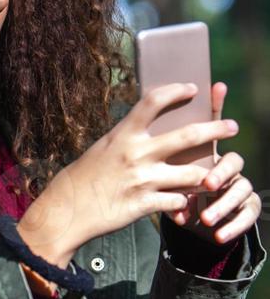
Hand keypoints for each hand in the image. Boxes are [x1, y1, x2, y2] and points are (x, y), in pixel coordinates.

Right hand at [16, 82, 240, 261]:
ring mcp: (142, 180)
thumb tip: (149, 126)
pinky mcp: (144, 205)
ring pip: (192, 174)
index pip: (154, 101)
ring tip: (217, 174)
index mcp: (124, 134)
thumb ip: (128, 138)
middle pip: (188, 135)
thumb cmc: (84, 177)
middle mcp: (136, 154)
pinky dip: (185, 203)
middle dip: (216, 129)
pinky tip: (186, 203)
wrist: (66, 210)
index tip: (193, 88)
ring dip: (208, 175)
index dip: (177, 91)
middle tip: (232, 126)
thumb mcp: (103, 148)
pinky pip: (178, 202)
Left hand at [165, 81, 261, 244]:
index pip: (214, 126)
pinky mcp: (246, 209)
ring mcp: (240, 185)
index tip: (216, 87)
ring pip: (242, 190)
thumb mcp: (166, 171)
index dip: (217, 106)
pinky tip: (219, 237)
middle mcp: (228, 165)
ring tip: (207, 219)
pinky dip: (233, 227)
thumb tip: (148, 126)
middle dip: (221, 173)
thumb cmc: (175, 189)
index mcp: (208, 151)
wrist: (201, 220)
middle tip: (208, 184)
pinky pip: (247, 216)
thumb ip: (163, 153)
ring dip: (223, 205)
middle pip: (233, 162)